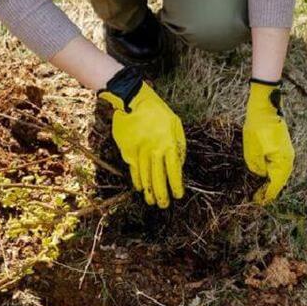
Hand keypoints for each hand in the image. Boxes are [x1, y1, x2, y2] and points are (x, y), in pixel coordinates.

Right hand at [99, 67, 185, 207]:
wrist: (133, 100)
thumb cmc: (158, 112)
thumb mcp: (175, 124)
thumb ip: (179, 145)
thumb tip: (179, 165)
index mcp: (169, 144)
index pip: (174, 172)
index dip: (176, 186)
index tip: (178, 196)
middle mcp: (154, 151)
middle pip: (159, 179)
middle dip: (162, 195)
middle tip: (164, 205)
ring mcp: (140, 152)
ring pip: (145, 177)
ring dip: (149, 191)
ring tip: (151, 201)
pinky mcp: (127, 151)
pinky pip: (133, 170)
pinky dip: (137, 180)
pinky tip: (140, 187)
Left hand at [243, 80, 294, 203]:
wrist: (265, 107)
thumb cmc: (258, 127)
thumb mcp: (252, 151)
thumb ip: (256, 168)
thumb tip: (261, 175)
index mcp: (283, 161)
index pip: (276, 185)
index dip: (267, 195)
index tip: (258, 202)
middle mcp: (288, 158)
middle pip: (280, 181)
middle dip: (269, 190)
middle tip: (257, 198)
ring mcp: (287, 152)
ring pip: (280, 173)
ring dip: (271, 182)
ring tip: (260, 189)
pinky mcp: (283, 147)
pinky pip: (279, 165)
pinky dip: (272, 172)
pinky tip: (263, 175)